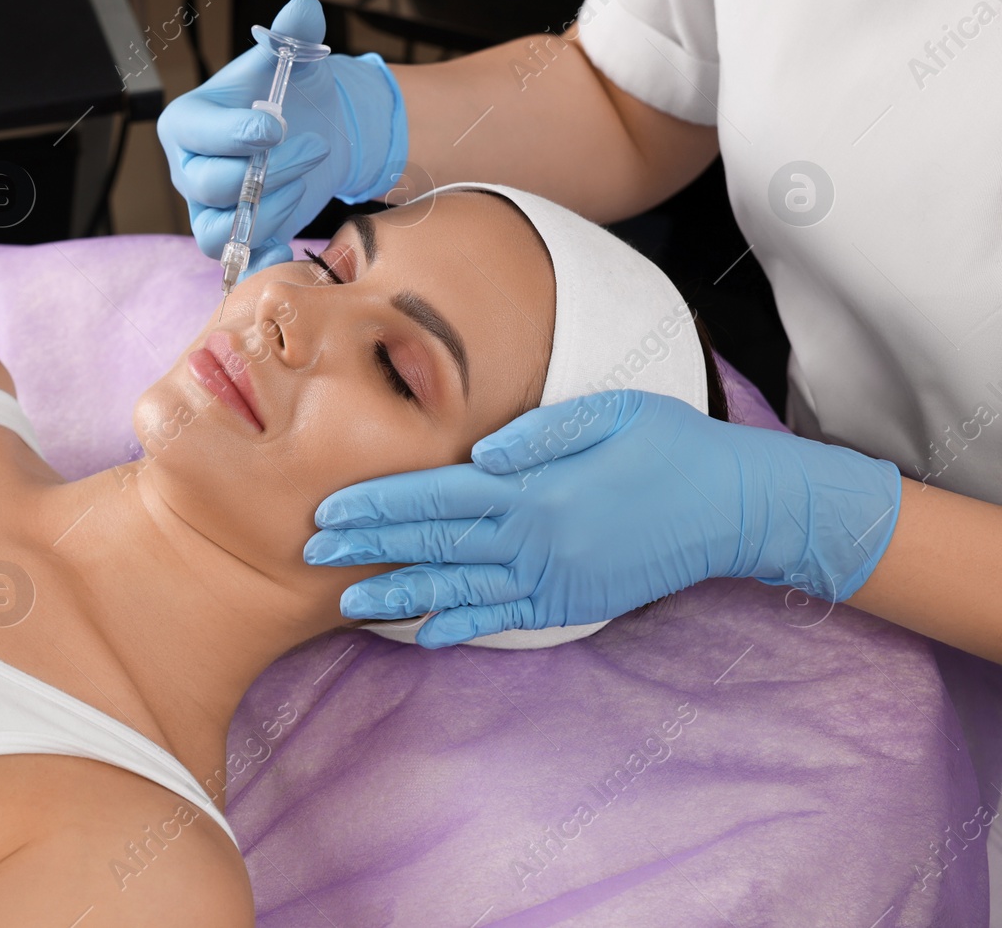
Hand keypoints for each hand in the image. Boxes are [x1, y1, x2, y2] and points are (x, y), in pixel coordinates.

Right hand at [156, 0, 407, 273]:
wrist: (315, 133)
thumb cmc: (292, 96)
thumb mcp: (294, 62)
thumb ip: (294, 35)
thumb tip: (303, 9)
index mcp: (187, 122)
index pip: (195, 134)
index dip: (234, 133)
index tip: (276, 125)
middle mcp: (187, 168)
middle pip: (209, 185)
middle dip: (267, 171)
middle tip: (312, 149)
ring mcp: (206, 208)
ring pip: (220, 228)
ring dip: (271, 209)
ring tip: (305, 183)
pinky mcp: (232, 236)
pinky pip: (235, 260)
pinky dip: (261, 258)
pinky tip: (290, 243)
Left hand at [302, 389, 905, 647]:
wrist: (736, 506)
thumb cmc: (670, 445)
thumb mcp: (608, 413)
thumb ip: (539, 433)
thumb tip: (479, 455)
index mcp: (534, 487)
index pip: (436, 496)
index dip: (379, 504)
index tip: (329, 509)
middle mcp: (535, 539)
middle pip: (434, 544)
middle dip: (369, 548)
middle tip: (312, 552)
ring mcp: (552, 577)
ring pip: (459, 589)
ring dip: (401, 594)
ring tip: (349, 602)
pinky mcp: (571, 601)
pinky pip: (505, 617)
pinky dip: (462, 626)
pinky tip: (424, 634)